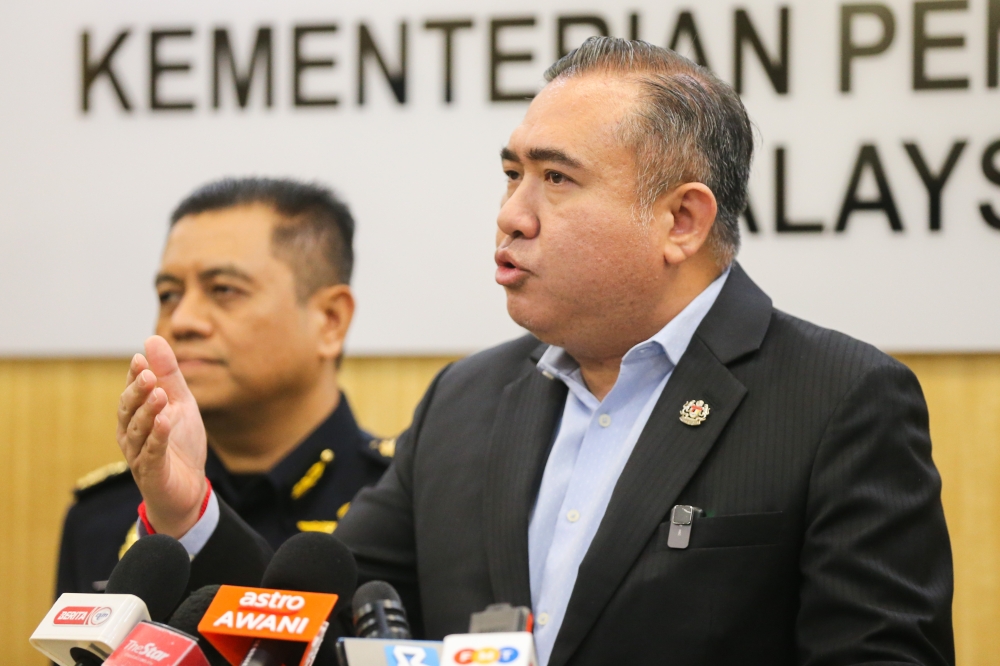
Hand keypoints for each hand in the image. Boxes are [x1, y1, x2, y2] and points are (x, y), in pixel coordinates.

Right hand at [117, 335, 207, 537]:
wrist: (188, 488)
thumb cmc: (180, 444)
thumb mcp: (180, 403)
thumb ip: (168, 374)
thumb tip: (152, 338)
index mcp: (137, 415)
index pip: (133, 391)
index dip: (135, 375)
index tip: (141, 358)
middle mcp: (131, 433)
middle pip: (128, 409)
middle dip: (137, 392)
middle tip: (148, 375)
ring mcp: (139, 454)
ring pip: (137, 430)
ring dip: (148, 412)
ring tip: (160, 396)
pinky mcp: (152, 472)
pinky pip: (152, 452)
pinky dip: (157, 437)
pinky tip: (164, 423)